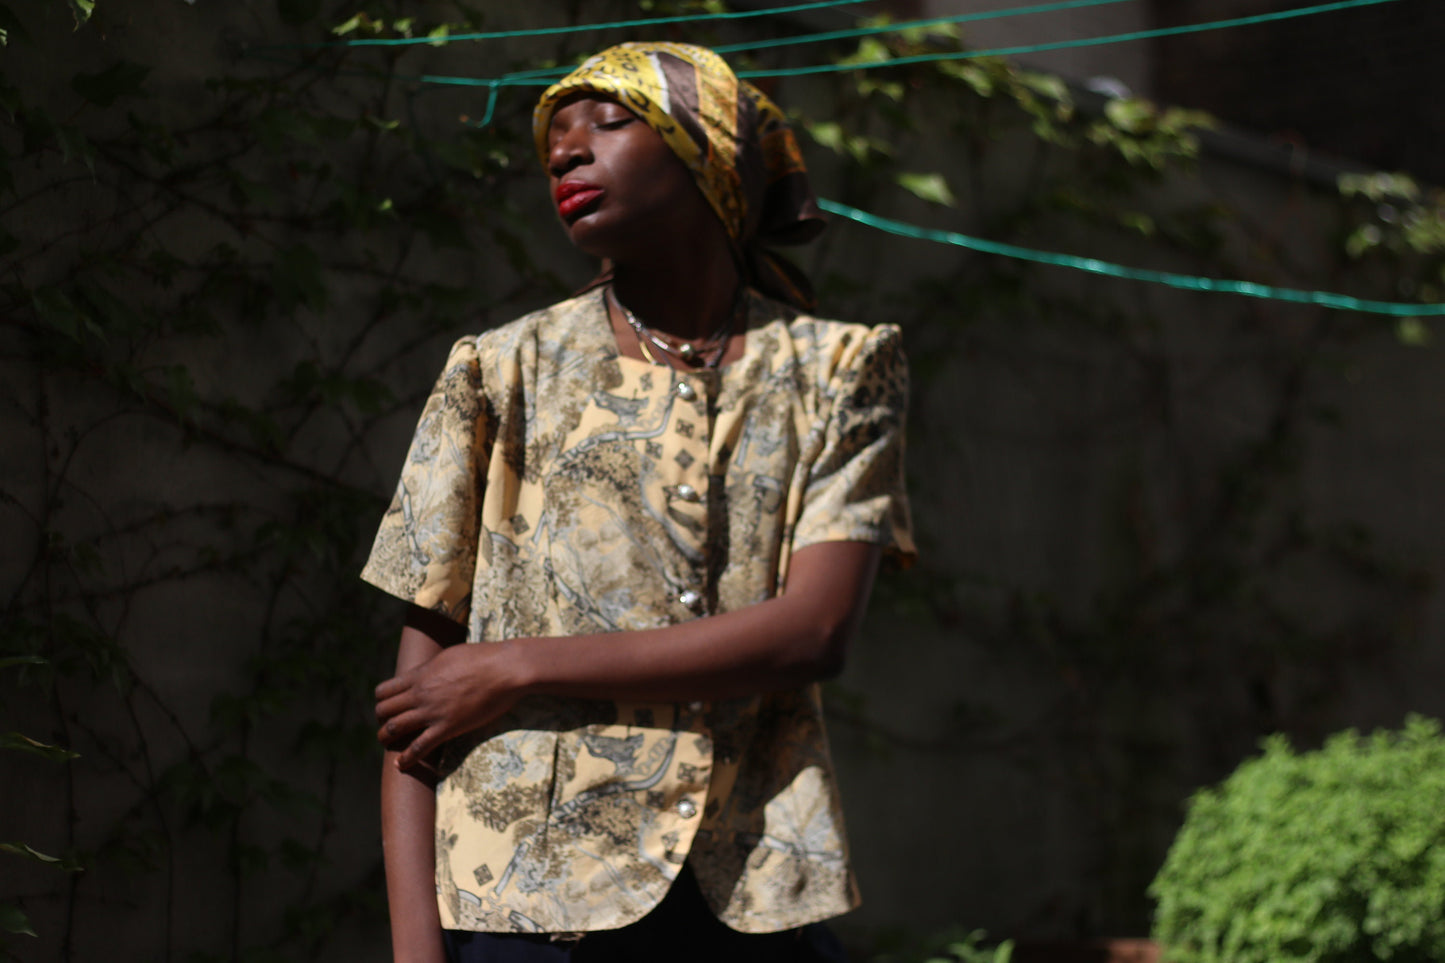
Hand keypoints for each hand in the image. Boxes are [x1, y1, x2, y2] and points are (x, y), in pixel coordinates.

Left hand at [375, 640, 527, 770]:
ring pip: (394, 729)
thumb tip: (423, 673)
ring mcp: (432, 711)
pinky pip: (418, 747)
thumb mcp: (448, 655)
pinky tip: (400, 765)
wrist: (505, 669)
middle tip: (387, 725)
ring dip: (386, 738)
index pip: (384, 691)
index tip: (387, 706)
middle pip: (384, 711)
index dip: (381, 700)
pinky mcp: (447, 727)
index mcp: (419, 675)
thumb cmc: (482, 657)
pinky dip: (406, 759)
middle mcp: (420, 694)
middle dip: (381, 719)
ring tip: (386, 743)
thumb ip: (431, 668)